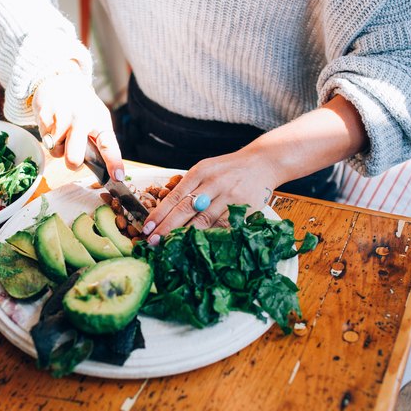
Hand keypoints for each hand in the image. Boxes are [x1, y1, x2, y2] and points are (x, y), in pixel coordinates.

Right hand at [32, 72, 124, 179]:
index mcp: (99, 121)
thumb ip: (99, 141)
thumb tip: (102, 169)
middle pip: (74, 158)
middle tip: (74, 156)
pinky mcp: (44, 116)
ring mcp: (61, 117)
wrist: (59, 80)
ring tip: (63, 130)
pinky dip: (49, 137)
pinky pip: (45, 141)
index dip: (114, 163)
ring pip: (57, 152)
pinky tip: (53, 123)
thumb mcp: (97, 117)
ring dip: (59, 147)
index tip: (118, 177)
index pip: (108, 145)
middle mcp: (82, 119)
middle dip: (73, 163)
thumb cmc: (82, 106)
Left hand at [142, 149, 278, 244]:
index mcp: (201, 172)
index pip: (175, 196)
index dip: (160, 213)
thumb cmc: (228, 169)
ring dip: (185, 236)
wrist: (263, 163)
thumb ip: (188, 187)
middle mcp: (214, 183)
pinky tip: (196, 246)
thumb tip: (164, 212)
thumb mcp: (206, 169)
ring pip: (204, 221)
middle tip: (153, 242)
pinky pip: (223, 227)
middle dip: (167, 228)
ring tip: (170, 247)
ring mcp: (230, 196)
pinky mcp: (244, 209)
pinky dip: (208, 237)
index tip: (147, 228)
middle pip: (186, 210)